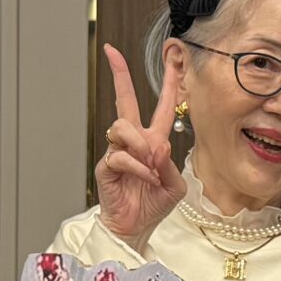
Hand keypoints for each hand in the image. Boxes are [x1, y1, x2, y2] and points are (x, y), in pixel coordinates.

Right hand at [96, 43, 185, 246]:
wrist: (134, 227)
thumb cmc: (153, 206)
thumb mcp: (174, 185)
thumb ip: (169, 165)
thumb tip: (156, 147)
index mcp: (154, 141)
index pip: (162, 107)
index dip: (167, 83)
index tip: (171, 59)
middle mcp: (134, 141)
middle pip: (125, 100)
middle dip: (119, 75)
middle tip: (112, 52)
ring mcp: (118, 151)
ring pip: (123, 127)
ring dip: (141, 145)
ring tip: (150, 165)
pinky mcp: (106, 166)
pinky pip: (120, 156)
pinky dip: (137, 168)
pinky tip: (145, 179)